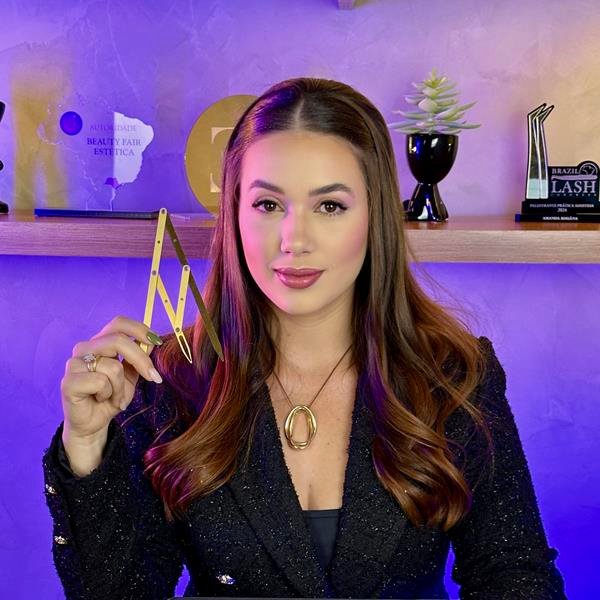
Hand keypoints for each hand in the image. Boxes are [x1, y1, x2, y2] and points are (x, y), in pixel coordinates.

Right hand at [61, 315, 162, 442]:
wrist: (94, 422)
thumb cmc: (111, 396)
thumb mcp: (131, 374)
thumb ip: (139, 357)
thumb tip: (152, 342)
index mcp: (100, 342)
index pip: (118, 324)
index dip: (139, 329)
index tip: (157, 342)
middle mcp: (85, 348)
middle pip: (119, 341)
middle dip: (141, 360)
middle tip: (153, 377)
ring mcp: (74, 364)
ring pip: (113, 366)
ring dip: (121, 387)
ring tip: (115, 397)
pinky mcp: (69, 382)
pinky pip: (100, 382)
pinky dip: (108, 394)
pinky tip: (101, 400)